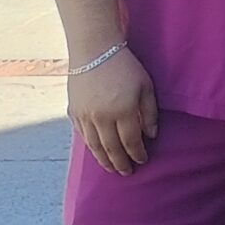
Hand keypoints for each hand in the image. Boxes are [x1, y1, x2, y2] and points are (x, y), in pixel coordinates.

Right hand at [68, 47, 156, 175]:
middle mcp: (102, 117)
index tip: (143, 160)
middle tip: (127, 173)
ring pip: (95, 145)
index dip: (137, 153)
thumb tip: (151, 135)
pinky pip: (82, 135)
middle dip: (120, 163)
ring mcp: (85, 116)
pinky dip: (91, 146)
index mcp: (123, 110)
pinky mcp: (73, 112)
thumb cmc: (125, 67)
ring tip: (111, 169)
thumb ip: (150, 112)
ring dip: (103, 160)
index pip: (131, 141)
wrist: (94, 51)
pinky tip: (97, 152)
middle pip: (112, 148)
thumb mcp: (146, 86)